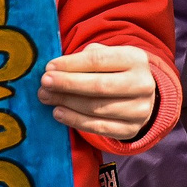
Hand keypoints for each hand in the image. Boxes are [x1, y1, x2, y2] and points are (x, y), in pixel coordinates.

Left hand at [37, 43, 158, 141]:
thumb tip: (55, 69)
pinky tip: (58, 112)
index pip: (98, 60)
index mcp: (135, 59)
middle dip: (67, 84)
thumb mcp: (108, 56)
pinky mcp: (131, 129)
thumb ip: (86, 58)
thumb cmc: (116, 72)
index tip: (49, 67)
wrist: (142, 97)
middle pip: (99, 86)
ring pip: (96, 108)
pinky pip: (98, 128)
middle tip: (44, 84)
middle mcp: (142, 84)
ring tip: (46, 97)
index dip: (71, 64)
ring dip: (67, 102)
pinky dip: (75, 120)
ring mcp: (139, 110)